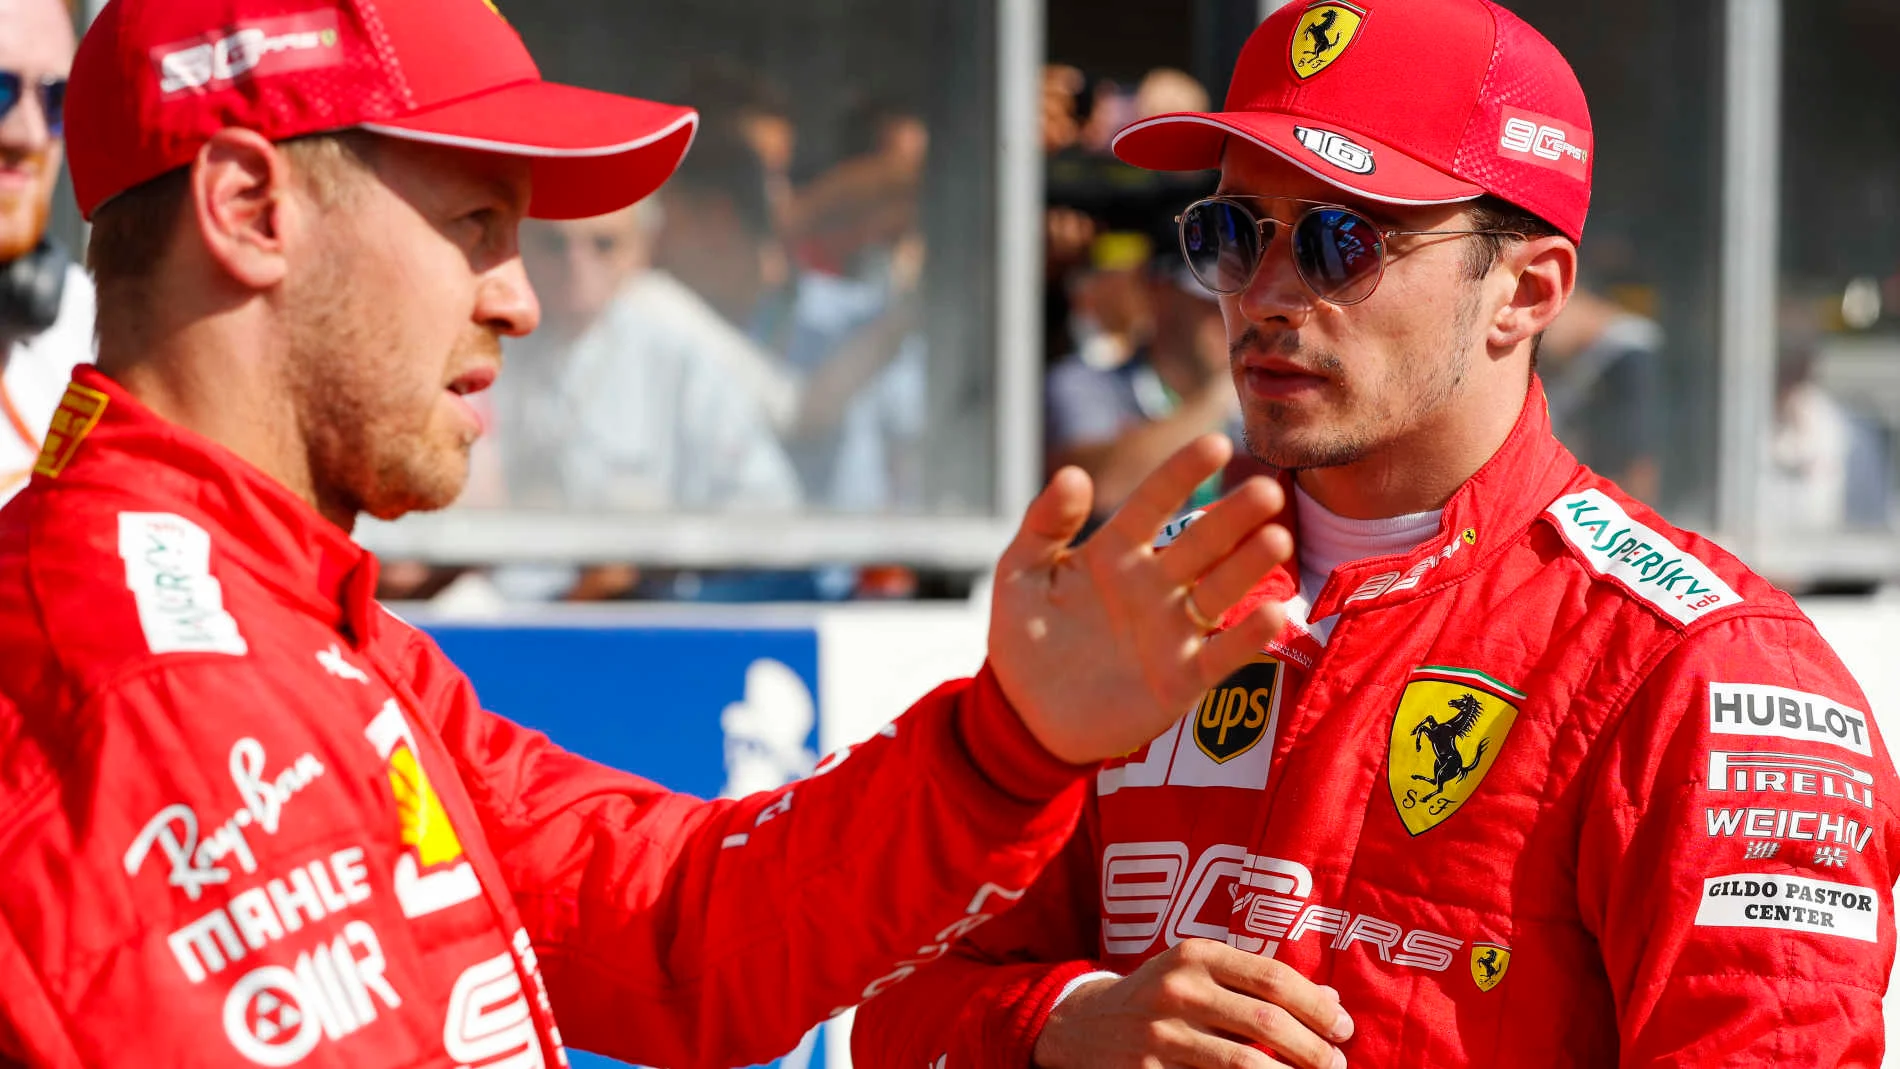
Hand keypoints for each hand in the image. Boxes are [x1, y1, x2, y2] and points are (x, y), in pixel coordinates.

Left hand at [989, 435, 1290, 764]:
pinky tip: (1273, 613)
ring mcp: (1171, 630)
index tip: (1215, 443)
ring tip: (1277, 537)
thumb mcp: (1020, 575)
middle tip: (1265, 489)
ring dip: (1248, 565)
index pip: (1153, 504)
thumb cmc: (1025, 638)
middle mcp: (1153, 585)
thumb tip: (1073, 473)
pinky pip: (1221, 654)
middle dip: (1233, 516)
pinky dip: (1248, 636)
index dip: (1181, 474)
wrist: (1026, 715)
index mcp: (1115, 553)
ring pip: (1219, 590)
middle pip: (1200, 544)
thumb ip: (1044, 525)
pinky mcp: (1181, 678)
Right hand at [1033, 940, 1352, 1068]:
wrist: (1083, 1025)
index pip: (1273, 978)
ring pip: (1244, 1064)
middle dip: (1314, 1050)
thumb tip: (1331, 1003)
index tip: (1344, 1029)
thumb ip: (1260, 982)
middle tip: (1337, 1065)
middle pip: (1266, 1022)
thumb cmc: (1159, 995)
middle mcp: (1177, 990)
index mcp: (1195, 955)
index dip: (1317, 1007)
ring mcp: (1160, 1035)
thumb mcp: (1201, 972)